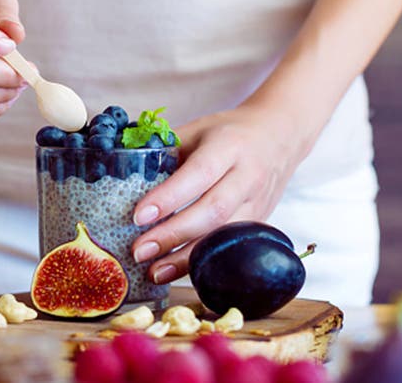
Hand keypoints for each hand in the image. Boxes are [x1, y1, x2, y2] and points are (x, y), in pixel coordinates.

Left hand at [131, 105, 312, 283]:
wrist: (280, 136)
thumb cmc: (229, 133)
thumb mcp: (197, 130)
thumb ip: (166, 151)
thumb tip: (120, 173)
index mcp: (228, 147)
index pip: (198, 174)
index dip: (168, 197)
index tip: (137, 216)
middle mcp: (247, 176)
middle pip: (212, 211)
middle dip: (173, 234)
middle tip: (139, 251)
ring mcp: (258, 203)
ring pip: (223, 236)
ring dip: (187, 258)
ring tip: (154, 271)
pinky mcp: (260, 224)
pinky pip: (231, 248)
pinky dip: (203, 262)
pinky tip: (177, 272)